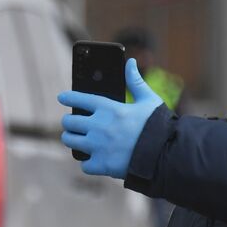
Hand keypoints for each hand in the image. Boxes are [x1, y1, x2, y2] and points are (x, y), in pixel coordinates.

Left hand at [57, 58, 163, 177]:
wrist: (166, 155)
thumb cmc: (158, 126)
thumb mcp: (149, 100)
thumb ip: (136, 82)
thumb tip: (130, 62)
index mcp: (109, 109)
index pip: (80, 99)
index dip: (69, 97)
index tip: (61, 97)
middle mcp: (99, 126)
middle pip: (69, 122)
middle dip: (69, 122)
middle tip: (72, 124)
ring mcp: (98, 146)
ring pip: (70, 141)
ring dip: (72, 139)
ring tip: (76, 139)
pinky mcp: (101, 165)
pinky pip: (84, 164)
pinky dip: (88, 163)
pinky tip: (93, 160)